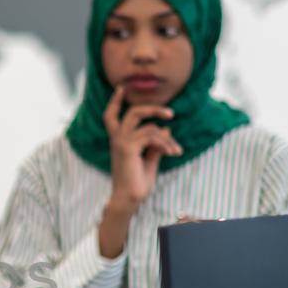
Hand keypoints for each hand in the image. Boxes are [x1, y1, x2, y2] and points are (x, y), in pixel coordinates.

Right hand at [102, 85, 181, 210]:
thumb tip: (166, 128)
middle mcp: (117, 138)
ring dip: (167, 137)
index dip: (115, 101)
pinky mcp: (128, 148)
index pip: (111, 115)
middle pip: (134, 112)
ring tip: (177, 149)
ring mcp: (121, 142)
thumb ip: (156, 143)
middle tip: (171, 114)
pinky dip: (165, 143)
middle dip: (154, 109)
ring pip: (147, 125)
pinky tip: (173, 153)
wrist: (129, 199)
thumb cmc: (137, 182)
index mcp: (118, 140)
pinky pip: (152, 136)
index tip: (122, 88)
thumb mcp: (149, 159)